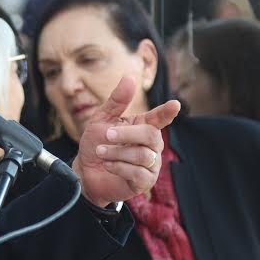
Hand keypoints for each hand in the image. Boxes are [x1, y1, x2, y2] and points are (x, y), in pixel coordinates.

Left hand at [72, 76, 180, 207]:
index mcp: (143, 126)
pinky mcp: (144, 181)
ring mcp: (150, 164)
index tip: (175, 105)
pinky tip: (108, 165)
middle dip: (127, 134)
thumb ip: (117, 100)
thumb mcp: (102, 119)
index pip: (159, 118)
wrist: (84, 172)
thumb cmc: (96, 143)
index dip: (167, 112)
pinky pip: (138, 173)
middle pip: (151, 135)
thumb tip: (130, 77)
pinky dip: (119, 167)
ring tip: (101, 152)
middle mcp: (151, 145)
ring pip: (142, 155)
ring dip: (117, 152)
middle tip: (107, 134)